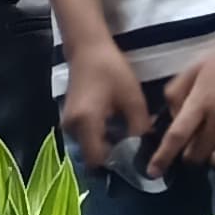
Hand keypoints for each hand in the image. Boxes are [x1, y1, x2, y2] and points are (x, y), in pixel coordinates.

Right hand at [59, 34, 151, 171]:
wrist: (87, 50)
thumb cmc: (111, 70)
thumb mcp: (133, 99)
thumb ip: (139, 128)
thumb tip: (146, 150)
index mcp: (86, 123)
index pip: (98, 160)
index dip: (117, 165)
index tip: (136, 161)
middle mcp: (72, 128)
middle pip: (92, 157)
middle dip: (114, 158)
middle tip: (135, 151)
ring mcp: (69, 125)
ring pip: (89, 149)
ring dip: (108, 148)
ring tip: (128, 140)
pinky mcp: (71, 120)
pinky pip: (86, 139)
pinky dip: (101, 139)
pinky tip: (117, 129)